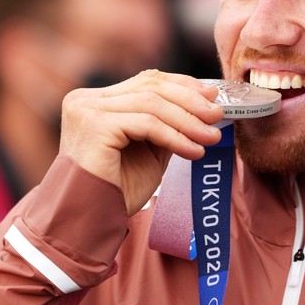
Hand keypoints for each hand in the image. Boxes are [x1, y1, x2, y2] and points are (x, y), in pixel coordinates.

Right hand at [59, 70, 222, 214]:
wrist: (88, 223)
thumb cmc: (117, 190)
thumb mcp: (149, 148)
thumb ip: (167, 123)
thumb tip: (205, 106)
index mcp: (97, 100)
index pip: (146, 81)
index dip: (183, 85)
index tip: (212, 97)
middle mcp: (87, 99)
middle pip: (151, 87)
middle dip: (191, 100)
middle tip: (218, 115)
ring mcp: (87, 109)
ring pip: (152, 104)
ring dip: (188, 120)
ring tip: (211, 137)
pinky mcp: (94, 125)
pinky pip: (147, 123)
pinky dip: (175, 136)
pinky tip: (194, 151)